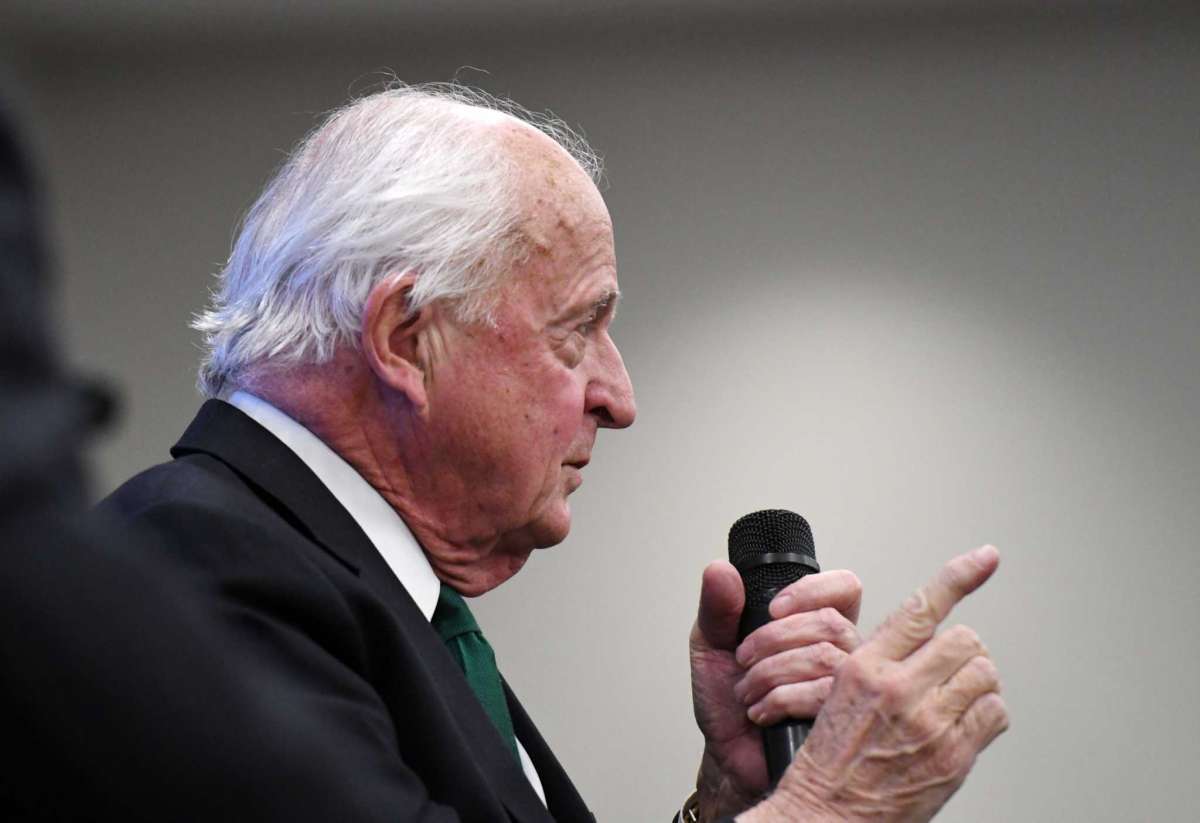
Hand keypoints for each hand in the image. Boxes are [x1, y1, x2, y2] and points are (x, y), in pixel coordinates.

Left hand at [690, 562, 861, 820]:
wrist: (728, 755)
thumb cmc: (728, 700)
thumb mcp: (711, 646)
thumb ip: (717, 608)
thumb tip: (720, 569)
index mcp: (816, 625)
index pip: (843, 588)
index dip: (813, 590)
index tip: (772, 609)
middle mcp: (840, 652)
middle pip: (830, 622)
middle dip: (775, 639)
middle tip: (743, 659)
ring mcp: (845, 688)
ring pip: (825, 657)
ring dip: (772, 671)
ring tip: (746, 690)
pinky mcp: (840, 720)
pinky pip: (824, 695)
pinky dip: (781, 699)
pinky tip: (761, 711)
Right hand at [743, 546, 1008, 822]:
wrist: (827, 812)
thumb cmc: (830, 760)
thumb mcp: (839, 693)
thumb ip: (882, 663)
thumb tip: (926, 642)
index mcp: (865, 666)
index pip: (921, 607)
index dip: (958, 576)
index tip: (985, 557)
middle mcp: (899, 688)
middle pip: (964, 640)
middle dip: (961, 653)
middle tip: (947, 671)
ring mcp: (929, 722)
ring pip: (984, 673)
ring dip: (976, 683)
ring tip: (955, 698)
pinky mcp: (953, 755)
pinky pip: (995, 714)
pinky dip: (987, 716)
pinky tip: (964, 725)